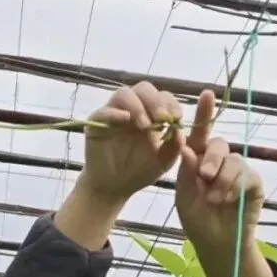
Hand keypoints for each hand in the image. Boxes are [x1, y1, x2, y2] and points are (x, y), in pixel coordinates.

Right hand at [79, 81, 184, 202]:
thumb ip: (174, 145)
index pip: (162, 96)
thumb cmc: (140, 171)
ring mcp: (114, 113)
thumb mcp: (164, 160)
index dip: (170, 103)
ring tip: (144, 126)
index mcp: (151, 113)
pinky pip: (103, 111)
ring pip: (124, 94)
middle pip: (144, 89)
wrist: (116, 188)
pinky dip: (114, 113)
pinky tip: (124, 119)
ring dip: (137, 106)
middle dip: (155, 101)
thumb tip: (179, 129)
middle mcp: (133, 108)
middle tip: (161, 119)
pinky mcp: (96, 123)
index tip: (176, 117)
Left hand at [176, 90, 264, 253]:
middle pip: (219, 144)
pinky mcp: (253, 182)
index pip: (201, 134)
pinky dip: (234, 187)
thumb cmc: (198, 222)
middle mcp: (220, 162)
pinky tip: (228, 200)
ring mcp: (238, 171)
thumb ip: (186, 172)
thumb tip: (186, 145)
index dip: (204, 114)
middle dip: (211, 159)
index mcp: (199, 162)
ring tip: (215, 199)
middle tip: (205, 176)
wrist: (217, 245)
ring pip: (233, 161)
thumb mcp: (185, 197)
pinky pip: (246, 174)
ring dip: (222, 180)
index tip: (207, 94)